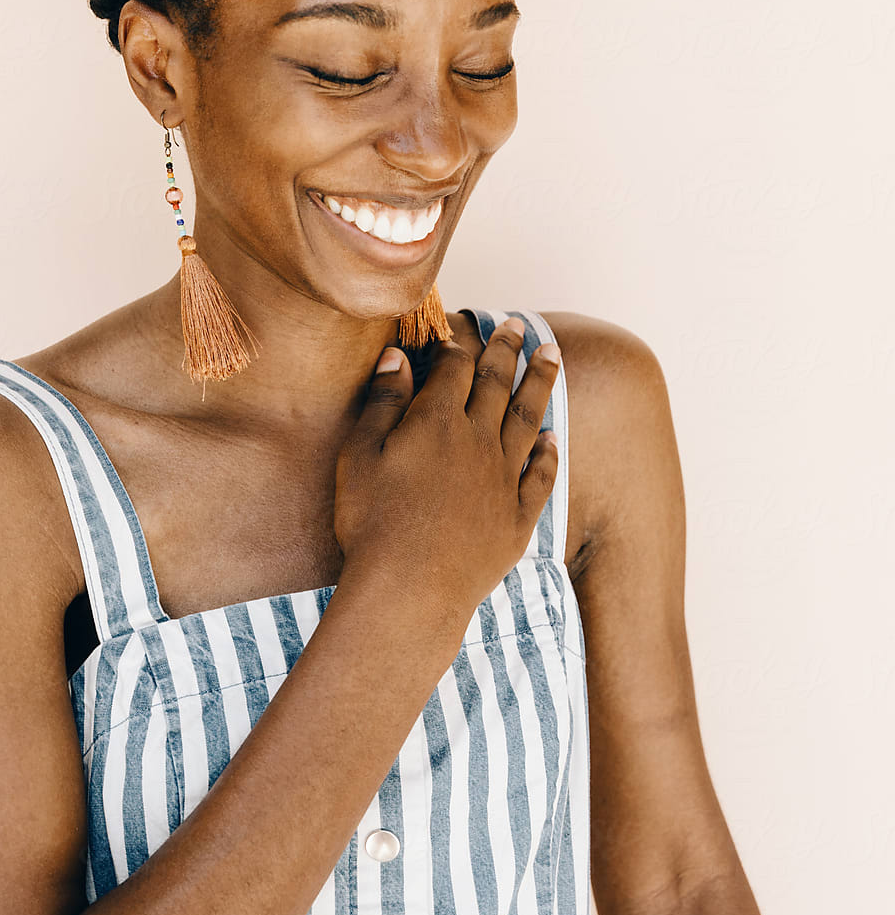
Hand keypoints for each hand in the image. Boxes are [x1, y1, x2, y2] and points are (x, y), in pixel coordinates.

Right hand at [333, 319, 559, 623]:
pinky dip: (550, 453)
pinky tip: (555, 438)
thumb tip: (397, 357)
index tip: (458, 333)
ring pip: (529, 419)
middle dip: (508, 350)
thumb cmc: (371, 522)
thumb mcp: (360, 455)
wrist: (410, 589)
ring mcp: (503, 478)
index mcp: (437, 420)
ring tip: (553, 356)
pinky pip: (541, 476)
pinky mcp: (517, 517)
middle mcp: (478, 440)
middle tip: (520, 325)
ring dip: (541, 383)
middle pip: (498, 383)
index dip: (456, 346)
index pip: (454, 368)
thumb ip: (382, 402)